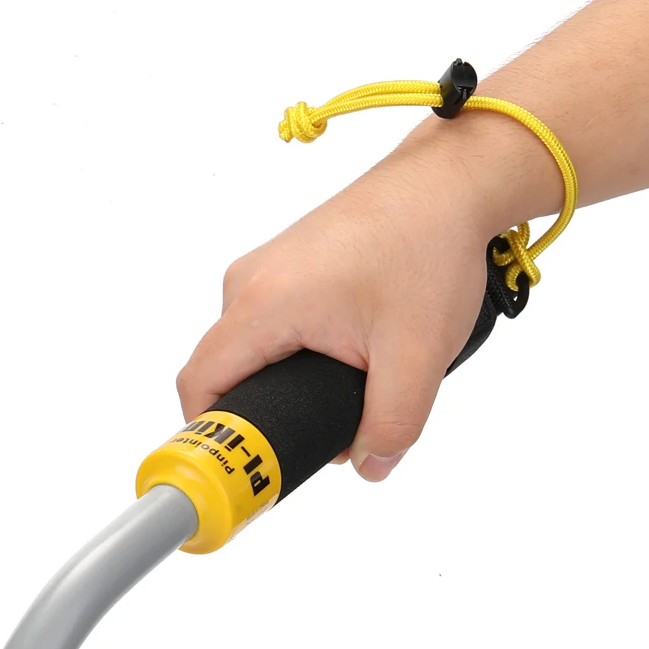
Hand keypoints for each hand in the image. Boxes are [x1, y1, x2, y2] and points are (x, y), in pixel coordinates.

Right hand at [175, 135, 523, 481]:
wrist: (449, 182)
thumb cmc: (428, 246)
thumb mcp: (418, 354)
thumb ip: (393, 423)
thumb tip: (371, 466)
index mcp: (263, 304)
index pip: (200, 384)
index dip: (212, 433)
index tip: (243, 466)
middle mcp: (249, 282)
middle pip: (224, 370)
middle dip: (265, 411)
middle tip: (322, 433)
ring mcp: (265, 268)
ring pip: (250, 347)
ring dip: (286, 379)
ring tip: (349, 385)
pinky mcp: (285, 264)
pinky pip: (269, 322)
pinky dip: (296, 350)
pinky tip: (347, 354)